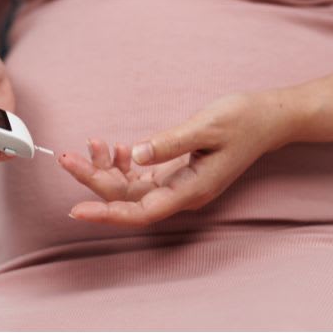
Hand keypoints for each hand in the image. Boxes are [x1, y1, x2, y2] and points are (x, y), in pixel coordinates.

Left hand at [58, 92, 290, 225]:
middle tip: (65, 158)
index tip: (76, 210)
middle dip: (94, 180)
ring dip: (105, 169)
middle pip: (127, 199)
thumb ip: (170, 142)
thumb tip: (135, 154)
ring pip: (129, 188)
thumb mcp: (207, 126)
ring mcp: (175, 185)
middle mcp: (180, 194)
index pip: (140, 211)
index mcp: (190, 190)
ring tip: (89, 144)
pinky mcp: (172, 172)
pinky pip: (138, 176)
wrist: (266, 119)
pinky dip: (122, 162)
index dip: (106, 213)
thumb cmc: (242, 121)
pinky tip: (114, 147)